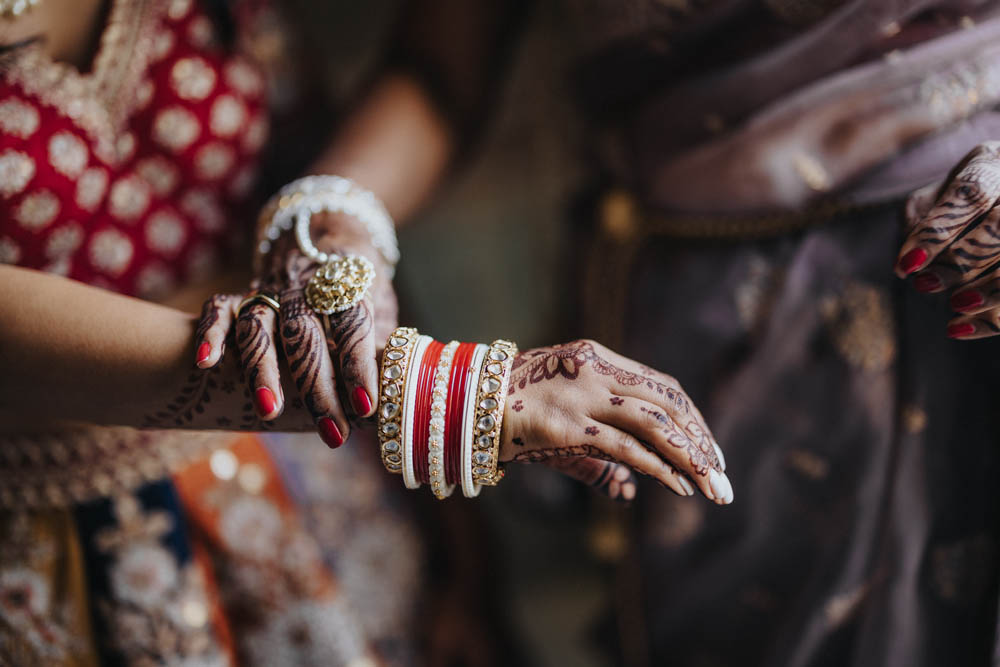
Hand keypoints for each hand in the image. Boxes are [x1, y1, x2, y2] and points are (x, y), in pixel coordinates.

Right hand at [194, 211, 397, 445]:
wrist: (327, 229)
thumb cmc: (360, 286)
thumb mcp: (381, 306)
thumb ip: (385, 343)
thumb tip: (401, 390)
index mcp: (349, 285)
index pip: (353, 324)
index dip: (359, 365)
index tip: (365, 407)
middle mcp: (307, 286)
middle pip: (307, 334)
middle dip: (317, 387)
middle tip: (332, 433)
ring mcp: (272, 289)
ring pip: (260, 324)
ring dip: (263, 369)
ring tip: (270, 413)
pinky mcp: (244, 293)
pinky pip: (220, 308)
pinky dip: (211, 332)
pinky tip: (205, 362)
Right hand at [498, 340, 732, 503]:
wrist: (462, 406)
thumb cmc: (512, 414)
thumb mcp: (562, 424)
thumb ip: (599, 457)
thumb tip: (627, 491)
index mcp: (597, 358)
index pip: (663, 386)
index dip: (693, 420)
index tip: (711, 451)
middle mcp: (595, 369)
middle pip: (669, 401)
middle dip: (702, 441)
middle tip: (723, 476)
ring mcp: (581, 395)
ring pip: (655, 422)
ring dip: (690, 457)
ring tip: (712, 487)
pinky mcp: (567, 424)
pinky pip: (626, 446)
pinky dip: (658, 467)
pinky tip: (679, 487)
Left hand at [895, 142, 999, 337]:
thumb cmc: (961, 197)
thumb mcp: (935, 196)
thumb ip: (920, 219)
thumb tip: (909, 261)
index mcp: (992, 164)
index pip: (970, 193)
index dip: (937, 232)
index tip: (906, 266)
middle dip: (962, 261)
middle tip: (926, 284)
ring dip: (989, 289)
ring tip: (954, 306)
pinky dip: (993, 319)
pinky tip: (960, 330)